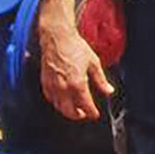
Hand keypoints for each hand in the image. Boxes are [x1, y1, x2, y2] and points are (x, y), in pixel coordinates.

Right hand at [37, 0, 114, 121]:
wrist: (57, 38)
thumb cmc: (75, 48)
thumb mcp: (94, 63)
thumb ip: (101, 80)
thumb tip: (109, 91)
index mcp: (77, 84)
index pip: (85, 105)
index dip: (91, 113)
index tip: (95, 115)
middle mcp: (63, 88)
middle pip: (69, 111)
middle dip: (78, 115)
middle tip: (84, 114)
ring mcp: (52, 86)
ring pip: (58, 107)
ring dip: (67, 110)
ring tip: (75, 108)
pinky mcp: (45, 82)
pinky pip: (50, 98)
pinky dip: (57, 103)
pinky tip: (62, 100)